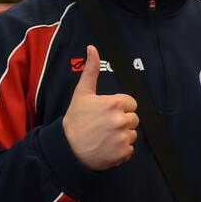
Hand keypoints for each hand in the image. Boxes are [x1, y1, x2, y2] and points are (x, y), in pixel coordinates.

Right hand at [62, 45, 139, 170]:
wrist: (67, 148)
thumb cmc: (75, 120)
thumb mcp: (82, 92)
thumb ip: (91, 70)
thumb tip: (92, 48)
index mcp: (115, 103)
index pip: (130, 103)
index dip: (119, 107)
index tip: (106, 113)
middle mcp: (121, 120)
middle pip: (134, 119)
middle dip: (122, 121)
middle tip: (104, 125)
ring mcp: (123, 137)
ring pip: (132, 134)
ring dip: (122, 136)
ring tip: (105, 136)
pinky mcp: (123, 153)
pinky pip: (130, 149)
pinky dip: (120, 150)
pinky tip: (106, 146)